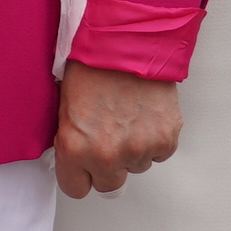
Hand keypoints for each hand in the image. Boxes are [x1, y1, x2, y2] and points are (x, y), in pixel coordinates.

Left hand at [53, 62, 179, 198]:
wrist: (126, 41)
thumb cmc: (91, 65)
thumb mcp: (65, 107)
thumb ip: (71, 142)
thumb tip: (76, 160)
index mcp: (75, 148)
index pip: (77, 189)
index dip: (80, 174)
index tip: (83, 165)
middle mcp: (107, 155)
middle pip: (109, 186)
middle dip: (106, 166)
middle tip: (106, 138)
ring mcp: (139, 149)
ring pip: (136, 167)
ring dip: (132, 149)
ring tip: (125, 116)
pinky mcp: (166, 139)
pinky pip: (159, 153)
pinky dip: (154, 139)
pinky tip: (143, 114)